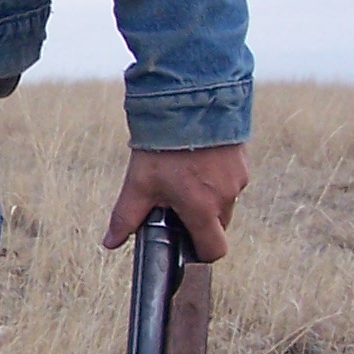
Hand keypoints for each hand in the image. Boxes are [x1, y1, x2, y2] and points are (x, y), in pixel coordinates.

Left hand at [101, 143, 248, 261]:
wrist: (189, 100)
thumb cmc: (163, 144)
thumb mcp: (139, 182)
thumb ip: (126, 216)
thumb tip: (111, 242)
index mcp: (203, 209)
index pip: (214, 250)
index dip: (200, 252)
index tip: (186, 243)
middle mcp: (227, 196)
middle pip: (218, 224)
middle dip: (199, 219)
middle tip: (176, 201)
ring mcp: (238, 176)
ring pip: (225, 199)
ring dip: (208, 195)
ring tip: (184, 174)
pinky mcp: (242, 158)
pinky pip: (231, 177)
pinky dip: (216, 175)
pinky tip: (196, 159)